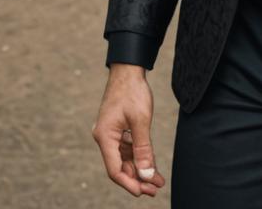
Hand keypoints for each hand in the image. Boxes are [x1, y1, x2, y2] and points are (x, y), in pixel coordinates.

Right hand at [93, 64, 165, 197]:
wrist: (129, 69)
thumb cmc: (133, 92)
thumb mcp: (141, 121)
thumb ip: (143, 149)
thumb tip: (147, 175)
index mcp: (105, 137)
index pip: (115, 170)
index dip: (129, 183)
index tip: (144, 192)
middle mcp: (104, 137)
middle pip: (119, 166)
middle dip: (137, 178)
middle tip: (155, 189)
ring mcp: (111, 133)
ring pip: (124, 158)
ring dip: (140, 169)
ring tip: (157, 180)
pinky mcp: (118, 129)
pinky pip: (127, 148)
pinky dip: (139, 156)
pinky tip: (151, 164)